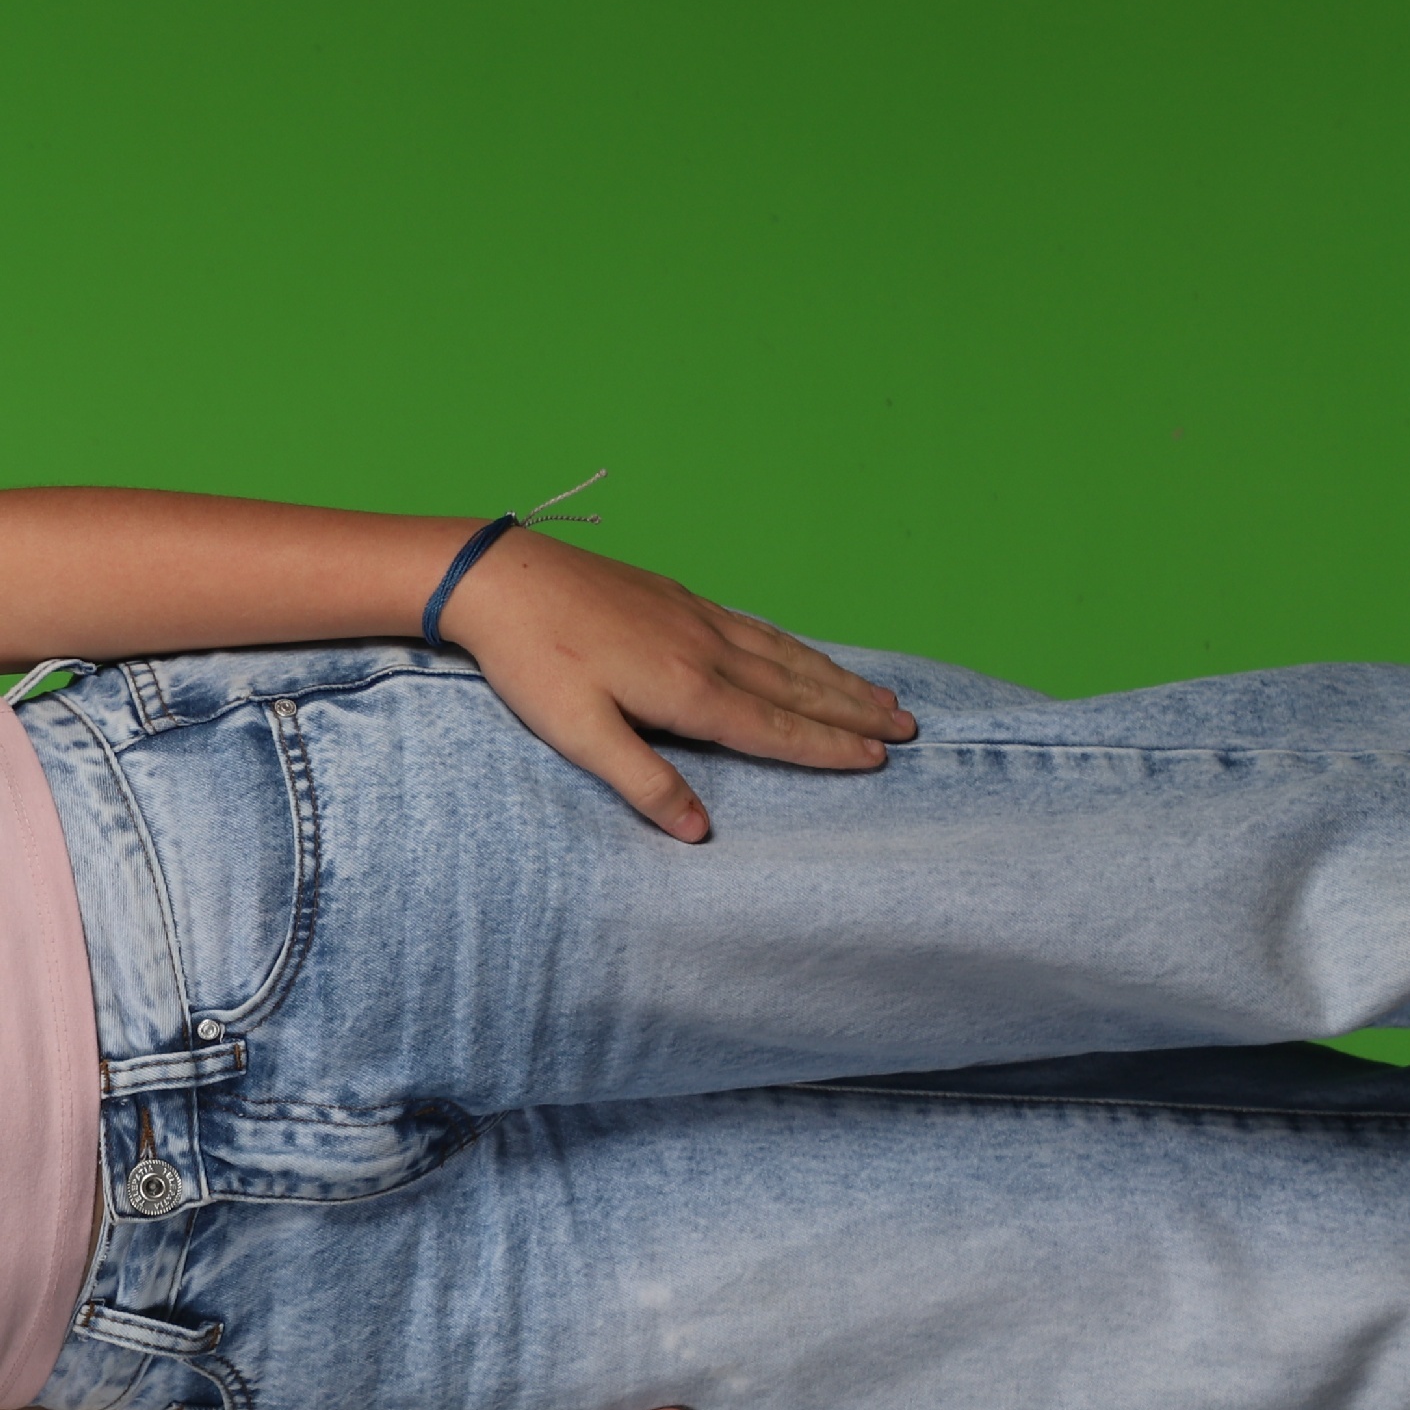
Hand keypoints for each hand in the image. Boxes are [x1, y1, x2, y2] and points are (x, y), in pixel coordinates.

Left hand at [439, 531, 915, 839]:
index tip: (877, 759)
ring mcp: (694, 616)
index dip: (827, 747)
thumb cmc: (533, 661)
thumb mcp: (579, 733)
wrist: (502, 577)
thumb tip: (697, 832)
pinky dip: (792, 645)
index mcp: (687, 690)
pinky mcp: (676, 596)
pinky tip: (800, 652)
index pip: (773, 727)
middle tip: (908, 729)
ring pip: (782, 653)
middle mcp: (706, 649)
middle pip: (796, 687)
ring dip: (834, 677)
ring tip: (878, 694)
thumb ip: (642, 781)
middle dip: (853, 712)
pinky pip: (755, 627)